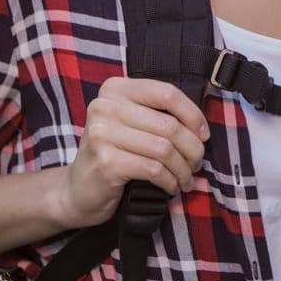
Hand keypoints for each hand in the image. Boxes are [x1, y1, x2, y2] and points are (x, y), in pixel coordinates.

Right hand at [55, 76, 210, 228]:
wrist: (78, 190)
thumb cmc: (114, 154)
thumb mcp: (132, 124)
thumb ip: (159, 114)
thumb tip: (202, 127)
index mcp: (115, 89)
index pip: (167, 93)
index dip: (193, 115)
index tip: (203, 135)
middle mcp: (105, 107)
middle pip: (169, 125)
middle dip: (192, 148)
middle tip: (196, 164)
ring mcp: (102, 134)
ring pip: (165, 149)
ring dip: (183, 168)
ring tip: (186, 179)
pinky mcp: (106, 162)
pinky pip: (154, 169)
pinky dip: (170, 181)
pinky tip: (171, 187)